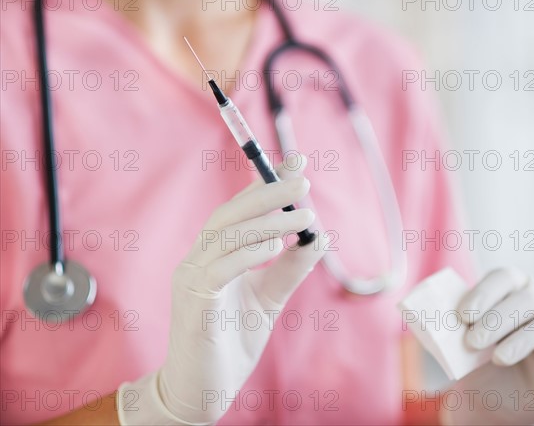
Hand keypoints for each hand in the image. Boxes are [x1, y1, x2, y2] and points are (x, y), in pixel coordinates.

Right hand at [117, 157, 325, 424]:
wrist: (202, 389)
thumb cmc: (231, 341)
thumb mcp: (269, 298)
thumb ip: (290, 268)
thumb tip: (321, 237)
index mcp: (213, 255)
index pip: (239, 210)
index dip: (265, 183)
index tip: (297, 164)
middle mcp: (198, 259)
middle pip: (230, 213)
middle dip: (267, 192)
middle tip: (303, 181)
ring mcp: (192, 278)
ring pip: (226, 234)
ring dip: (266, 220)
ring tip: (303, 215)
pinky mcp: (194, 301)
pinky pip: (220, 267)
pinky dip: (248, 252)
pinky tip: (275, 246)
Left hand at [441, 268, 533, 424]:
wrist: (497, 401)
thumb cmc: (478, 364)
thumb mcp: (459, 343)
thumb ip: (448, 324)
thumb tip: (419, 310)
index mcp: (513, 290)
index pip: (505, 276)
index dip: (485, 292)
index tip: (463, 315)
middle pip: (526, 297)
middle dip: (496, 319)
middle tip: (471, 341)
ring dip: (521, 337)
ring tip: (497, 358)